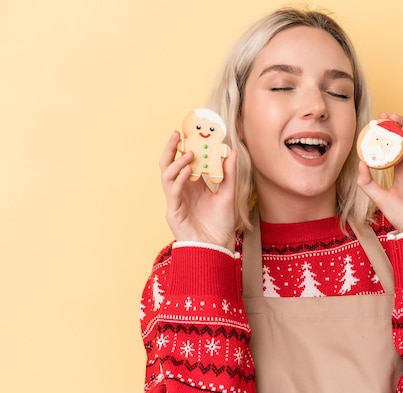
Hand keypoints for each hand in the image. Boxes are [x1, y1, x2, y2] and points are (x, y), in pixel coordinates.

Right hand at [159, 131, 236, 249]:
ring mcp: (176, 201)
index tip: (191, 132)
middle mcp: (182, 191)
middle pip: (169, 165)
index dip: (185, 147)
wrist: (218, 247)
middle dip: (172, 149)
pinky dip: (179, 179)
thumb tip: (232, 151)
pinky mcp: (174, 212)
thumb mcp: (228, 194)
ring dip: (177, 163)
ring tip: (189, 154)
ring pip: (167, 176)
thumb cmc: (221, 224)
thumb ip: (228, 173)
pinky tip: (188, 171)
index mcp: (193, 186)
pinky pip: (173, 192)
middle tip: (177, 134)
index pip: (185, 162)